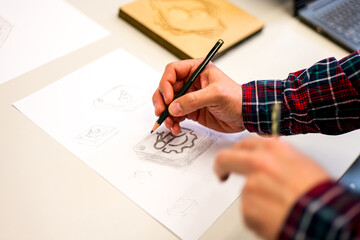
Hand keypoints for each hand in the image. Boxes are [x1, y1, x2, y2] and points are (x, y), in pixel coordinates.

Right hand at [152, 59, 244, 134]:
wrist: (245, 115)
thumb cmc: (236, 99)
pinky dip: (173, 122)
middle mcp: (191, 82)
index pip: (172, 71)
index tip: (168, 99)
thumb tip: (173, 107)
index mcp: (197, 70)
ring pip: (168, 103)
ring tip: (170, 123)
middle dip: (162, 101)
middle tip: (161, 112)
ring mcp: (189, 97)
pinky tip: (176, 128)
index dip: (166, 84)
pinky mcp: (191, 110)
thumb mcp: (216, 95)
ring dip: (165, 114)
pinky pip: (175, 115)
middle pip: (166, 88)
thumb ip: (193, 100)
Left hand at [214, 137, 329, 239]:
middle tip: (222, 174)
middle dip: (220, 166)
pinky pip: (248, 211)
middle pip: (225, 159)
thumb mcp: (301, 161)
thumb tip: (267, 156)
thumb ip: (278, 156)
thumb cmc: (318, 191)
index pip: (243, 144)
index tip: (232, 157)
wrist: (324, 217)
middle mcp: (258, 163)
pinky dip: (258, 215)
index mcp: (273, 148)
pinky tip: (275, 215)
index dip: (236, 152)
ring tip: (278, 204)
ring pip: (244, 190)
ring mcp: (250, 185)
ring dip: (255, 198)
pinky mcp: (247, 207)